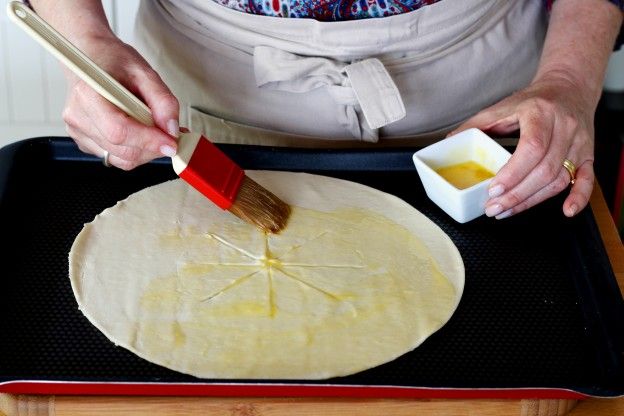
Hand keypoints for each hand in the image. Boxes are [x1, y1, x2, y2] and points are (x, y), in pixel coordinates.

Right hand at [62, 34, 178, 169]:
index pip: (119, 131)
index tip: (171, 143)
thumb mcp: (145, 73)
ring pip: (121, 159)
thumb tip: (172, 131)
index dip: (149, 141)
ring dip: (145, 151)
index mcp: (89, 95)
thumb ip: (163, 101)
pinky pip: (115, 157)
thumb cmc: (113, 61)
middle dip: (153, 148)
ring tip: (154, 130)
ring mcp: (79, 132)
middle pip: (123, 151)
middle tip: (170, 134)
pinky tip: (139, 131)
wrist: (89, 57)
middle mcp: (78, 117)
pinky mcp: (84, 141)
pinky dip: (135, 150)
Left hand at [450, 73, 595, 218]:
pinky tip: (566, 212)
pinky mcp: (589, 154)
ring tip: (507, 211)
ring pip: (559, 178)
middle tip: (493, 208)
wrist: (569, 87)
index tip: (493, 190)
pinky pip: (587, 179)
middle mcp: (564, 127)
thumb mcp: (503, 106)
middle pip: (544, 169)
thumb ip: (476, 124)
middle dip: (517, 194)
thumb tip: (449, 141)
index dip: (513, 173)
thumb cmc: (534, 99)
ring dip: (533, 200)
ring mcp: (579, 142)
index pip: (531, 148)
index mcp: (541, 112)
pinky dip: (579, 197)